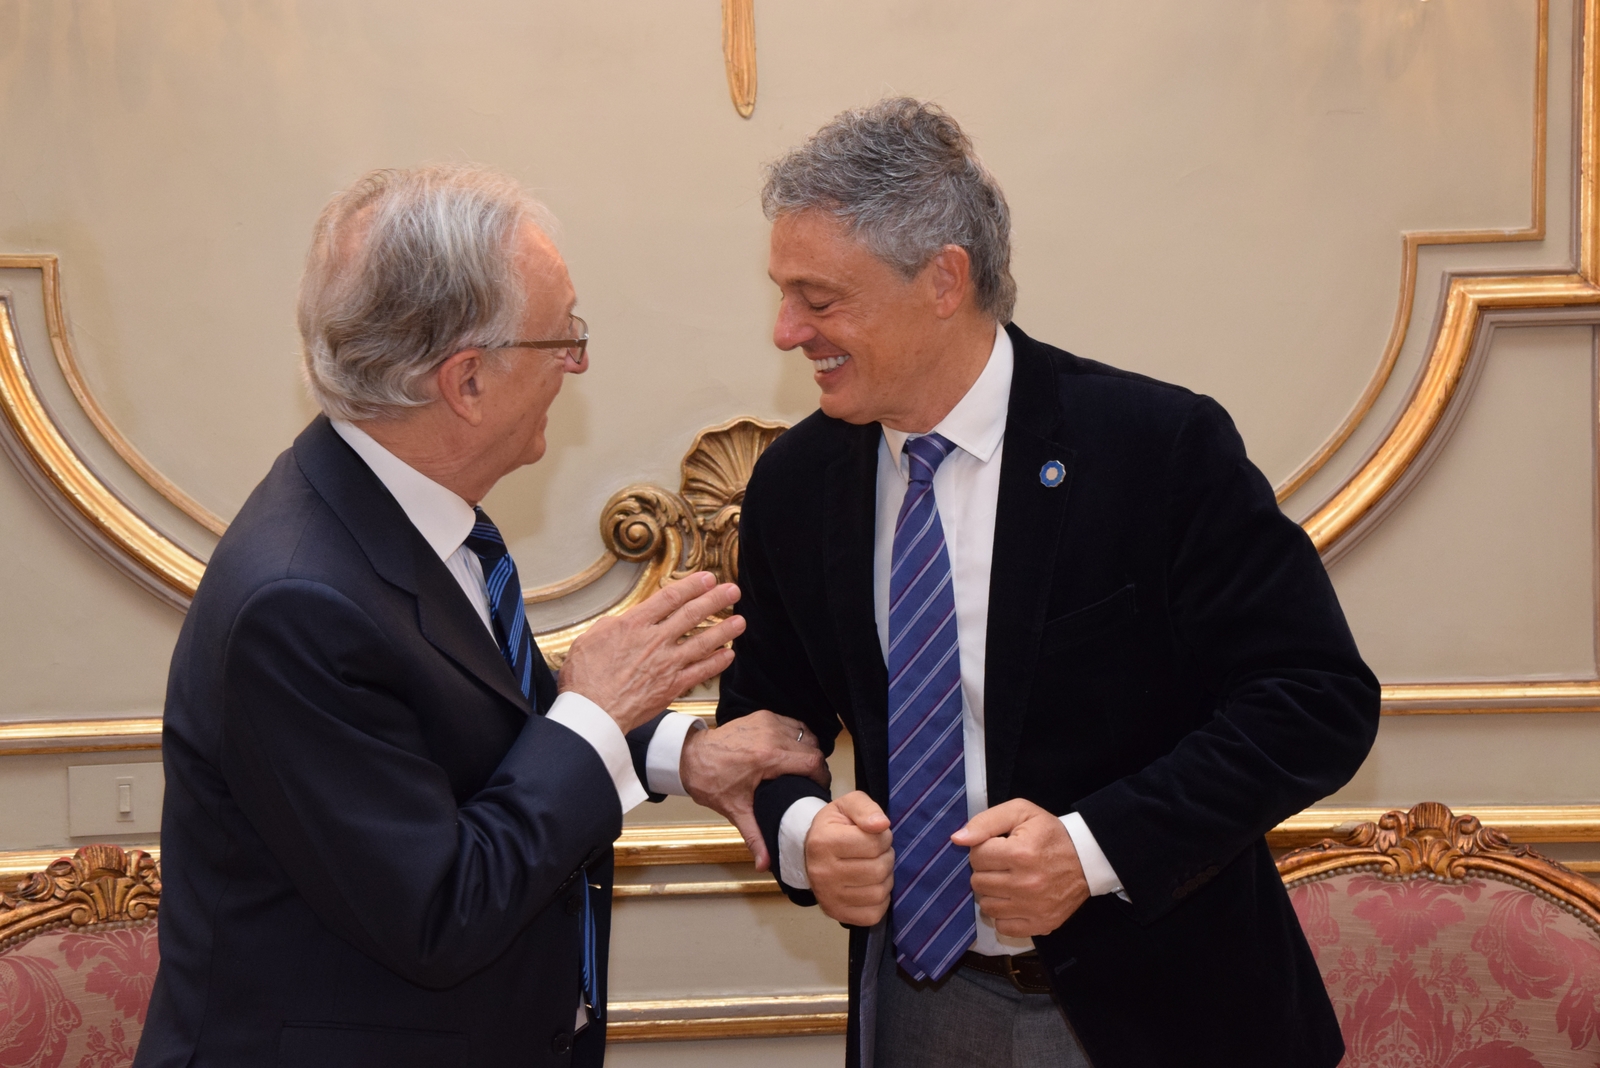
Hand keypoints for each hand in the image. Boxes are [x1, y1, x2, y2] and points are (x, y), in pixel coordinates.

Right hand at [558, 572, 742, 734]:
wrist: (593, 713)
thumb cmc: (585, 679)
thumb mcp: (590, 639)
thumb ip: (612, 626)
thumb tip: (623, 621)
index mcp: (634, 625)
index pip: (670, 598)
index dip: (692, 586)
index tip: (707, 579)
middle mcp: (655, 641)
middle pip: (692, 614)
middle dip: (715, 600)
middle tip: (733, 591)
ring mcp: (667, 664)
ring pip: (702, 642)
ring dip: (724, 630)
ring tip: (740, 621)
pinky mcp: (672, 686)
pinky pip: (701, 672)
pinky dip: (716, 663)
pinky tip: (728, 655)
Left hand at [681, 711, 830, 871]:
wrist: (690, 758)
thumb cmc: (711, 781)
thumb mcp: (736, 811)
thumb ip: (755, 837)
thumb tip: (765, 863)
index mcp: (768, 758)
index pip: (812, 762)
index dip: (822, 776)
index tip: (819, 787)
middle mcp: (771, 735)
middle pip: (812, 747)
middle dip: (815, 765)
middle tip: (810, 781)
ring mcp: (767, 722)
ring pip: (805, 733)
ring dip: (807, 749)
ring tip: (801, 767)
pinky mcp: (762, 716)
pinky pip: (791, 724)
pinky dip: (795, 736)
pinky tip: (790, 751)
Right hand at [806, 791, 893, 925]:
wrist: (813, 851)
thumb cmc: (835, 827)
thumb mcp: (847, 805)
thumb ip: (866, 809)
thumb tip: (882, 825)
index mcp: (823, 842)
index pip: (874, 843)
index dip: (883, 837)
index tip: (875, 835)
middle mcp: (822, 873)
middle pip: (878, 870)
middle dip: (886, 857)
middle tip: (877, 852)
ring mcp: (828, 897)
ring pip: (879, 893)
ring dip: (885, 879)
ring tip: (874, 867)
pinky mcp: (837, 914)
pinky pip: (874, 914)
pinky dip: (880, 900)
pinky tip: (871, 886)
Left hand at [952, 798, 1087, 937]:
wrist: (1087, 860)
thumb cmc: (1050, 834)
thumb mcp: (1021, 813)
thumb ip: (986, 822)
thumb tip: (957, 839)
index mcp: (1020, 853)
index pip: (976, 856)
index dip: (984, 849)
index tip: (998, 847)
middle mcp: (1026, 884)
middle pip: (978, 882)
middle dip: (986, 871)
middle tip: (1004, 864)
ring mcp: (1034, 908)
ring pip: (986, 906)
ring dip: (993, 893)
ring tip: (1008, 881)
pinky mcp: (1041, 924)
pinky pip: (1003, 927)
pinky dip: (1004, 914)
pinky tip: (1014, 900)